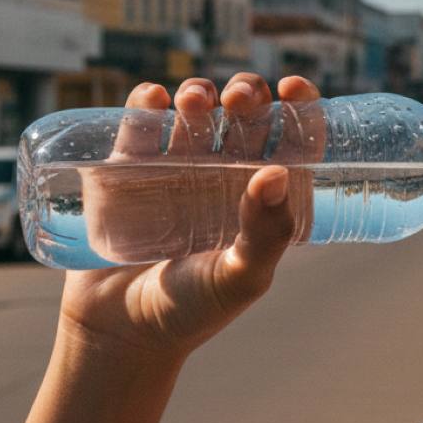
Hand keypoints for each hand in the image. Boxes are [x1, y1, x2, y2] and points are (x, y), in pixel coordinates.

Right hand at [60, 74, 323, 359]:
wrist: (121, 333)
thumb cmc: (194, 311)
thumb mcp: (241, 278)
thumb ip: (265, 234)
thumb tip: (278, 173)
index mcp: (266, 196)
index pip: (293, 141)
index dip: (301, 109)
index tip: (296, 89)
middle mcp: (226, 175)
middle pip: (245, 116)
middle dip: (247, 94)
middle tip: (241, 101)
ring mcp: (177, 168)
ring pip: (195, 111)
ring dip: (199, 93)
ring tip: (195, 103)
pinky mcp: (128, 171)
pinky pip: (140, 124)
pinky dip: (147, 102)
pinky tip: (154, 99)